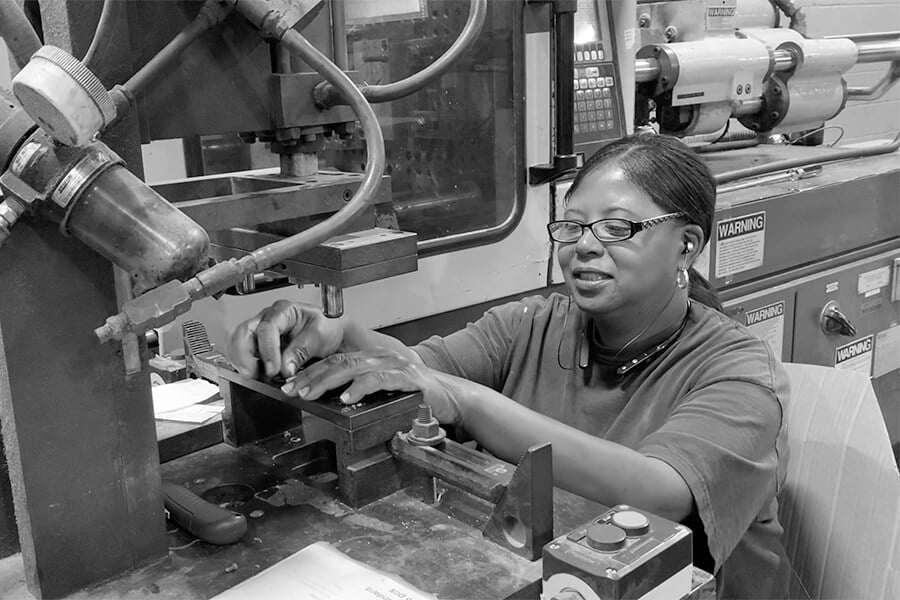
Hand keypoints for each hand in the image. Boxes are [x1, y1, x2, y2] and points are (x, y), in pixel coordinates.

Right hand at [227, 300, 343, 378]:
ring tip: (254, 375)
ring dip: (242, 361)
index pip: (267, 328)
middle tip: (253, 374)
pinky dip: (244, 365)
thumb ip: (302, 350)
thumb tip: (285, 367)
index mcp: (284, 310)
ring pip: (238, 343)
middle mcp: (268, 318)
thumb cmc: (326, 327)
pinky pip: (242, 353)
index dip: (267, 351)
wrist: (331, 333)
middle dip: (244, 355)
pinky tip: (254, 374)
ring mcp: (260, 331)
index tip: (273, 369)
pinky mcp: (258, 345)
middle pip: (243, 332)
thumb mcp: (321, 336)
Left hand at [280, 348, 462, 424]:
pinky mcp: (407, 377)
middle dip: (311, 376)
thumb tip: (335, 401)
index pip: (334, 360)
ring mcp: (394, 364)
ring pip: (352, 367)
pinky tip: (347, 397)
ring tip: (310, 393)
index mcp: (373, 359)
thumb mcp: (385, 392)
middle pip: (337, 361)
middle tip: (292, 389)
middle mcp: (380, 357)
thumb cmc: (419, 398)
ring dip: (327, 381)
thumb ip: (364, 392)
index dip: (311, 371)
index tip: (291, 383)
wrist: (454, 399)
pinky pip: (378, 379)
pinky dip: (360, 388)